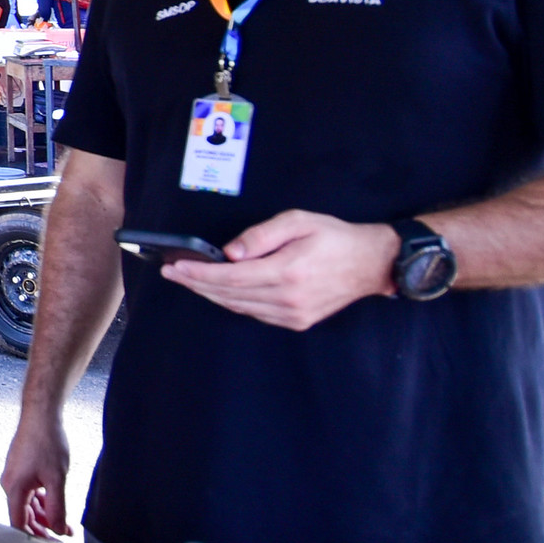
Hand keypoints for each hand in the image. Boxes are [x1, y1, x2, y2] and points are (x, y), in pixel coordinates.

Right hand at [0, 410, 71, 538]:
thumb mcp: (56, 478)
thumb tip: (58, 531)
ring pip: (28, 505)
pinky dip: (43, 503)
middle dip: (43, 530)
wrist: (41, 415)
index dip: (33, 539)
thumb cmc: (47, 443)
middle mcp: (10, 485)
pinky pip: (30, 494)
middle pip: (23, 516)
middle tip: (63, 540)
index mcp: (14, 489)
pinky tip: (56, 506)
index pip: (19, 524)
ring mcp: (14, 477)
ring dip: (45, 517)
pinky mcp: (21, 471)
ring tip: (66, 526)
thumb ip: (57, 507)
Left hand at [162, 210, 397, 330]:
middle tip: (172, 273)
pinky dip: (233, 302)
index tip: (175, 267)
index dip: (199, 274)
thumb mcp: (298, 221)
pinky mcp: (297, 321)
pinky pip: (254, 313)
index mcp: (287, 272)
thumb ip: (262, 235)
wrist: (371, 263)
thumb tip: (229, 252)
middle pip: (229, 295)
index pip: (230, 278)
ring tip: (188, 281)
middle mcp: (288, 298)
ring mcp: (293, 314)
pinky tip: (219, 291)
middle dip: (196, 284)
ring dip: (211, 295)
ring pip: (239, 307)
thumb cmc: (334, 237)